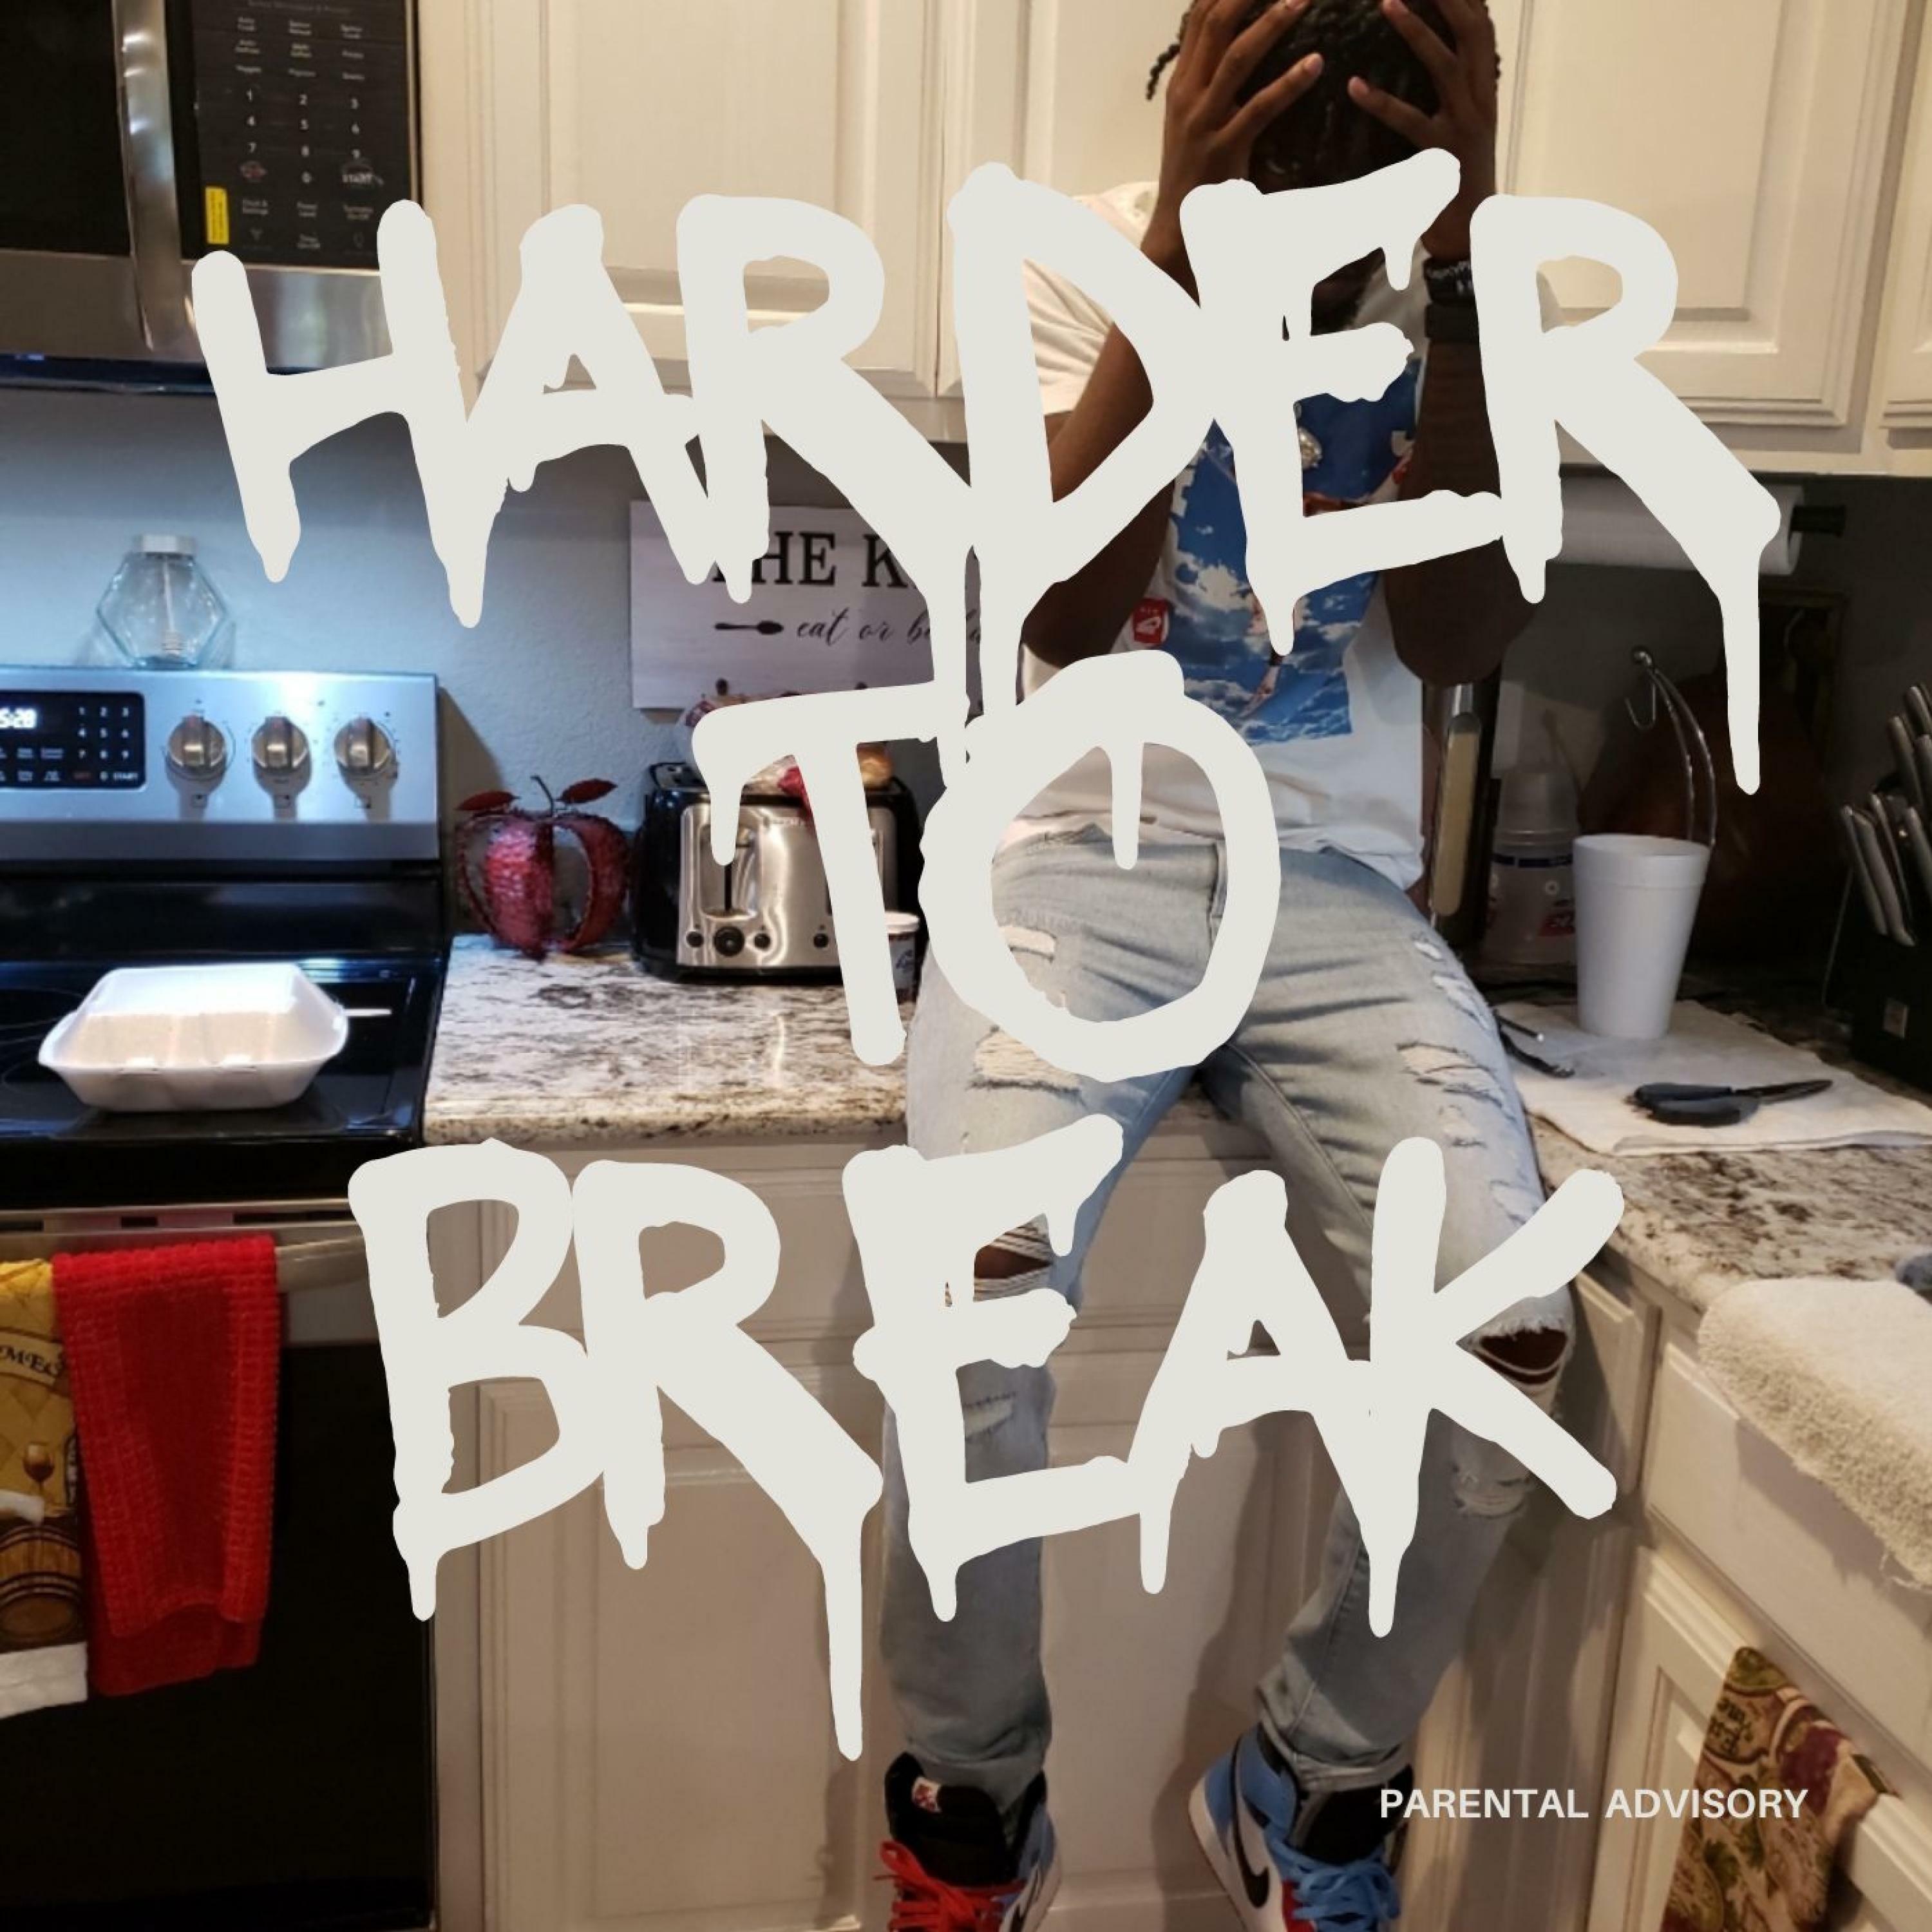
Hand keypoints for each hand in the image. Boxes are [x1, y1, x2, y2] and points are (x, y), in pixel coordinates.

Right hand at [1144, 0, 1326, 285]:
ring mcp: (1203, 121)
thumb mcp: (1195, 119)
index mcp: (1181, 83)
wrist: (1177, 229)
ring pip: (1236, 59)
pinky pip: (1259, 109)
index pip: (1198, 17)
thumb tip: (1241, 44)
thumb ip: (1211, 82)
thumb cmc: (1195, 173)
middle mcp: (1187, 94)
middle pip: (1214, 25)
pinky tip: (1315, 65)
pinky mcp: (1224, 149)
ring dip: (1271, 25)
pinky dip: (1288, 84)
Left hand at [1349, 0, 1498, 258]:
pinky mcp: (1440, 156)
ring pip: (1445, 66)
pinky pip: (1410, 123)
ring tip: (1386, 1)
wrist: (1472, 233)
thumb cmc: (1459, 177)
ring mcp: (1463, 126)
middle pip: (1472, 32)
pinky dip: (1381, 102)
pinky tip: (1354, 85)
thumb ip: (1456, 88)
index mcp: (1485, 89)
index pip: (1481, 27)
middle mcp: (1481, 100)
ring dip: (1416, 31)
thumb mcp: (1465, 124)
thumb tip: (1440, 49)